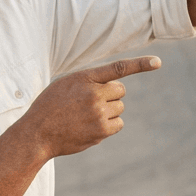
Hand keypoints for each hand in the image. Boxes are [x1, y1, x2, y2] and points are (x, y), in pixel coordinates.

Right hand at [18, 56, 160, 158]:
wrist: (37, 133)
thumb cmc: (50, 107)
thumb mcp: (66, 85)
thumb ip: (90, 82)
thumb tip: (117, 90)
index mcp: (84, 78)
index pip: (118, 68)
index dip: (140, 64)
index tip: (158, 62)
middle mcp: (94, 94)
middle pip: (121, 91)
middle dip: (111, 96)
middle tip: (91, 102)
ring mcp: (98, 113)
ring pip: (119, 108)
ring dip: (109, 111)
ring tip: (86, 116)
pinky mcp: (101, 131)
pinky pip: (118, 124)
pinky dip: (109, 125)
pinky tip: (90, 126)